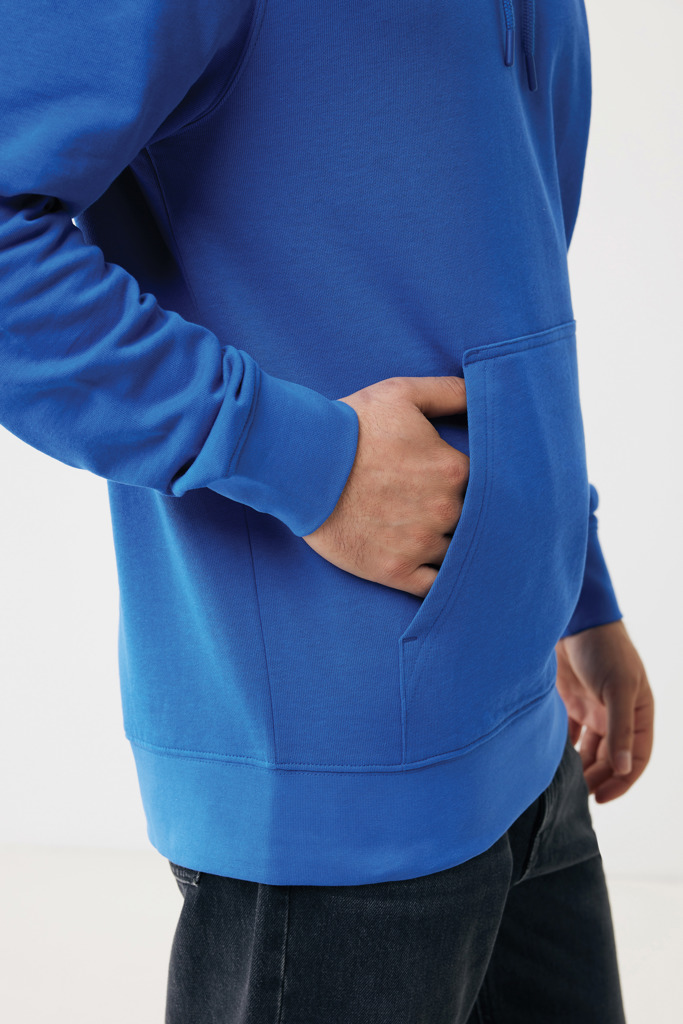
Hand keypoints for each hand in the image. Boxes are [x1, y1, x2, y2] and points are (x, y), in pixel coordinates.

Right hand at [302, 375, 467, 597]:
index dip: (470, 483)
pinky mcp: (395, 570)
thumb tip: (482, 394)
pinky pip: (433, 587)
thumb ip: (449, 393)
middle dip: (461, 515)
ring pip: (455, 553)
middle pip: (472, 520)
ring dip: (449, 547)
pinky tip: (430, 571)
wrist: (300, 464)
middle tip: (437, 508)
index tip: (451, 481)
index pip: (485, 483)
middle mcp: (445, 510)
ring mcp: (421, 544)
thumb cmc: (350, 426)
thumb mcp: (402, 394)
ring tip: (428, 536)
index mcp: (453, 470)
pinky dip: (437, 583)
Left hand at [555, 619, 653, 801]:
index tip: (601, 798)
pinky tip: (552, 762)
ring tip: (565, 785)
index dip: (623, 782)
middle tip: (577, 795)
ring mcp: (593, 710)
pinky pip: (570, 736)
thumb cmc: (604, 649)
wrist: (573, 620)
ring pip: (589, 751)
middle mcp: (617, 716)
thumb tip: (625, 768)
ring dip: (581, 768)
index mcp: (638, 714)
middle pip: (611, 759)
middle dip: (598, 778)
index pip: (637, 758)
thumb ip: (620, 729)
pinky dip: (564, 750)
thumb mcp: (618, 688)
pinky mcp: (570, 703)